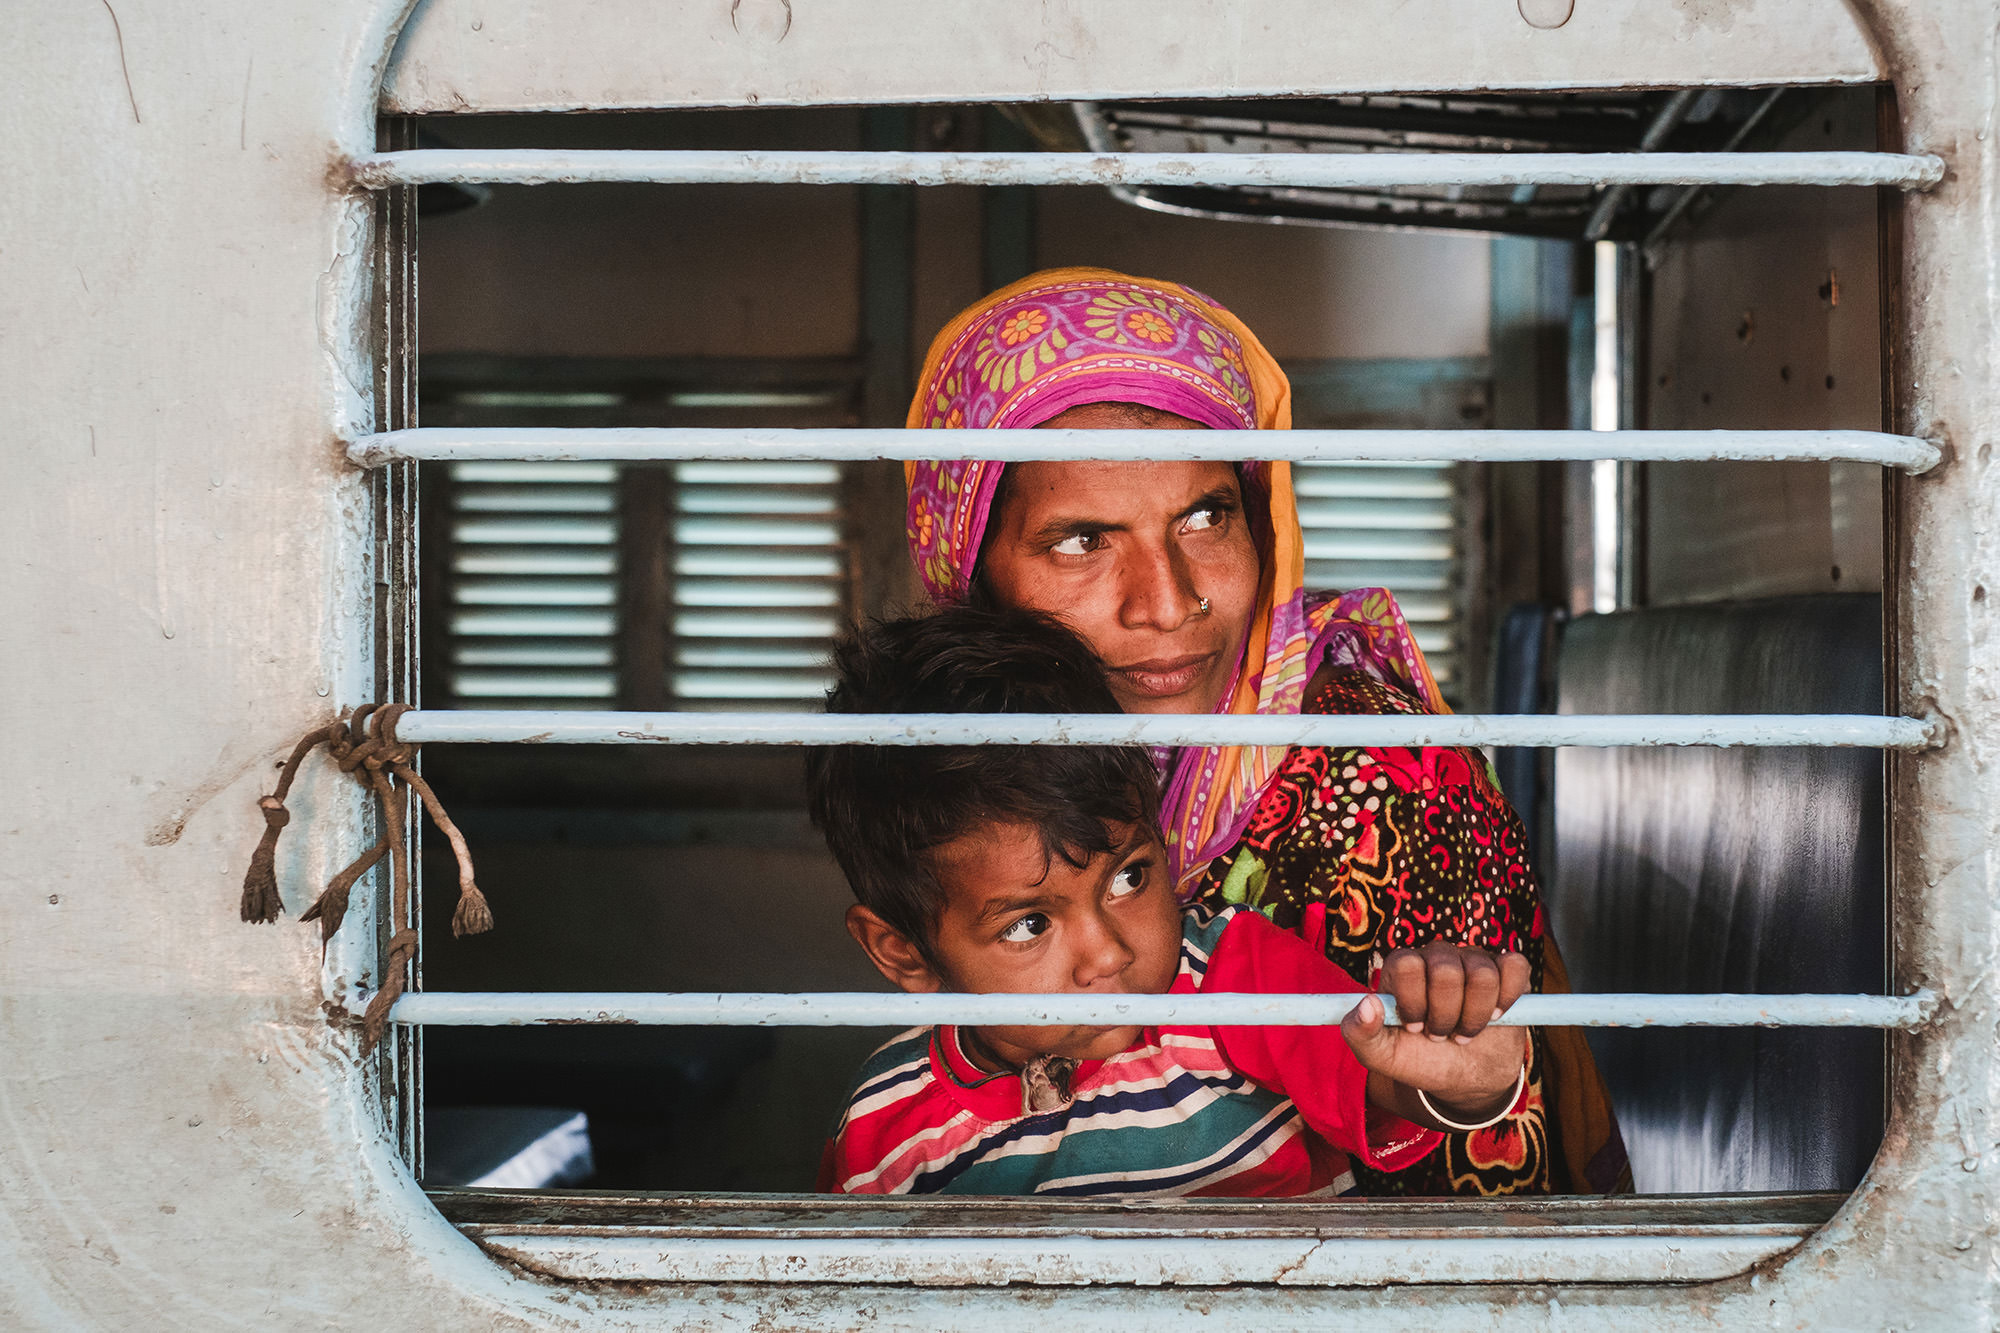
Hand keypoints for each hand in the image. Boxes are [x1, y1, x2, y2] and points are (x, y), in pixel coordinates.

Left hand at [1340, 942, 1530, 1123]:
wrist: (1464, 1076)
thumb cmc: (1419, 1058)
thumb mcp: (1381, 1055)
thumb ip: (1359, 1033)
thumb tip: (1368, 1004)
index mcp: (1403, 968)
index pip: (1406, 965)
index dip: (1414, 1001)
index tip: (1416, 1028)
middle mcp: (1436, 956)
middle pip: (1445, 971)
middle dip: (1446, 1015)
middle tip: (1442, 1034)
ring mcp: (1473, 959)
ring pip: (1482, 974)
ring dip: (1476, 1016)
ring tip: (1465, 1032)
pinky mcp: (1506, 968)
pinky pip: (1515, 965)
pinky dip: (1509, 997)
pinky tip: (1497, 1016)